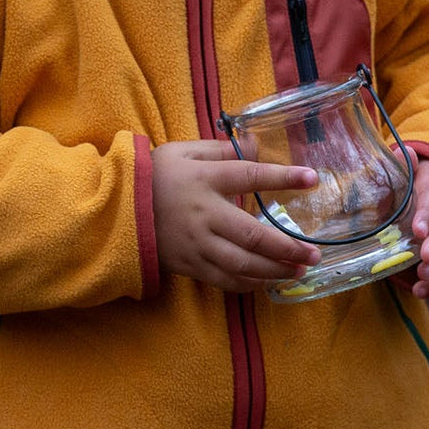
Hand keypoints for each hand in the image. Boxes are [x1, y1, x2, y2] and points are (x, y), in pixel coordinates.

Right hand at [152, 140, 320, 292]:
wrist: (115, 209)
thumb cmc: (153, 175)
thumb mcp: (182, 151)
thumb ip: (220, 148)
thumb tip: (256, 144)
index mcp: (206, 179)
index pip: (251, 176)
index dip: (283, 177)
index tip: (312, 179)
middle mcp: (205, 214)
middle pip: (253, 235)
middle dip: (287, 247)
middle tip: (314, 254)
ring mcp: (197, 244)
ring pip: (242, 264)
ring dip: (274, 271)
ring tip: (298, 271)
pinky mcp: (189, 265)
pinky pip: (223, 280)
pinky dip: (248, 284)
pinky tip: (266, 282)